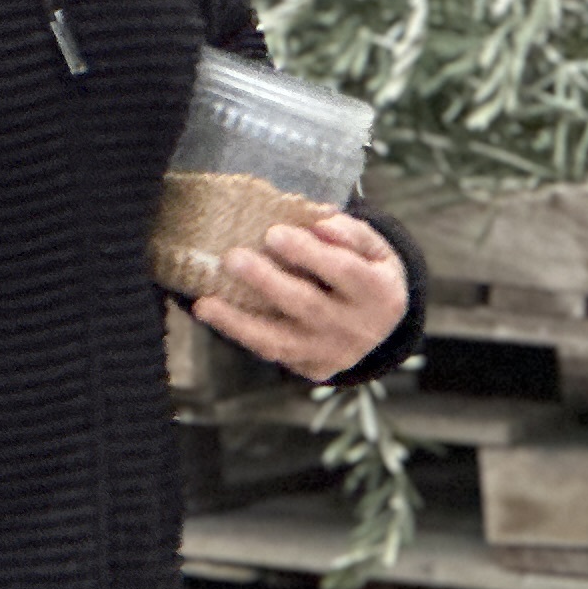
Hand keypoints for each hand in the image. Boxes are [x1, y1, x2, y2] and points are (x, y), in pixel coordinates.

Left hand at [192, 213, 407, 381]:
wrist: (382, 326)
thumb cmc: (367, 272)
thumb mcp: (374, 248)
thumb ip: (349, 233)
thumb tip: (320, 220)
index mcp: (380, 293)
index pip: (343, 271)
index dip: (308, 253)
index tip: (272, 233)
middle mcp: (358, 329)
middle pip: (308, 306)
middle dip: (268, 283)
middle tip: (233, 258)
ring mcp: (333, 353)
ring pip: (281, 340)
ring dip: (239, 322)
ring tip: (205, 304)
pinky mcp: (312, 368)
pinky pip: (271, 351)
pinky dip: (240, 333)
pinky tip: (213, 314)